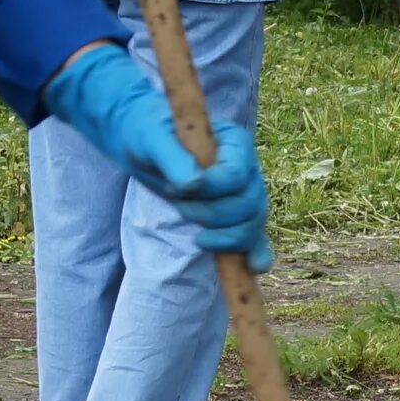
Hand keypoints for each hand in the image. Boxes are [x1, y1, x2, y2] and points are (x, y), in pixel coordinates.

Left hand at [45, 45, 271, 258]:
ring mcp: (245, 193)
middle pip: (249, 205)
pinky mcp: (236, 215)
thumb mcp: (152, 139)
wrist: (144, 144)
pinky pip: (254, 237)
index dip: (210, 190)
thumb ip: (173, 158)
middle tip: (181, 208)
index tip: (177, 189)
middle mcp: (246, 168)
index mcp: (234, 142)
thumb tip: (192, 185)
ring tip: (197, 236)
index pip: (235, 176)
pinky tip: (253, 267)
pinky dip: (255, 253)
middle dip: (213, 216)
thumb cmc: (147, 133)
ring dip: (225, 237)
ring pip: (252, 223)